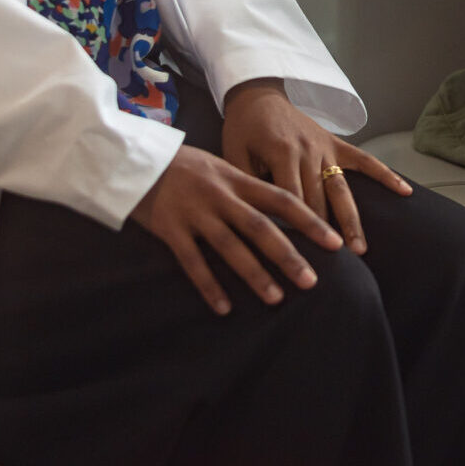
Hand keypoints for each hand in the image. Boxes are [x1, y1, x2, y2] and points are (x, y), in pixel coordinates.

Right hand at [130, 142, 342, 316]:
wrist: (130, 157)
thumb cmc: (179, 164)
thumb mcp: (217, 166)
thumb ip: (244, 186)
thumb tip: (279, 208)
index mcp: (235, 178)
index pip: (281, 200)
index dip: (310, 221)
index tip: (334, 242)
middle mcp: (220, 195)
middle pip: (261, 228)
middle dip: (288, 256)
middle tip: (312, 281)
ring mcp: (194, 212)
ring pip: (230, 247)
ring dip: (255, 275)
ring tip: (276, 299)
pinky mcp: (169, 229)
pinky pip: (192, 262)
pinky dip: (209, 286)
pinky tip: (224, 308)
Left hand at [220, 78, 411, 254]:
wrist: (258, 95)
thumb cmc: (243, 128)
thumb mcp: (233, 153)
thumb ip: (246, 184)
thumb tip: (254, 220)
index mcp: (281, 153)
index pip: (290, 199)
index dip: (295, 229)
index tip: (300, 258)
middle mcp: (307, 151)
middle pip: (318, 200)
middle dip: (325, 234)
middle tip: (333, 267)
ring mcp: (325, 148)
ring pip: (342, 189)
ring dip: (351, 220)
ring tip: (359, 249)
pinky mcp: (337, 144)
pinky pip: (365, 161)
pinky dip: (386, 175)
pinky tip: (405, 191)